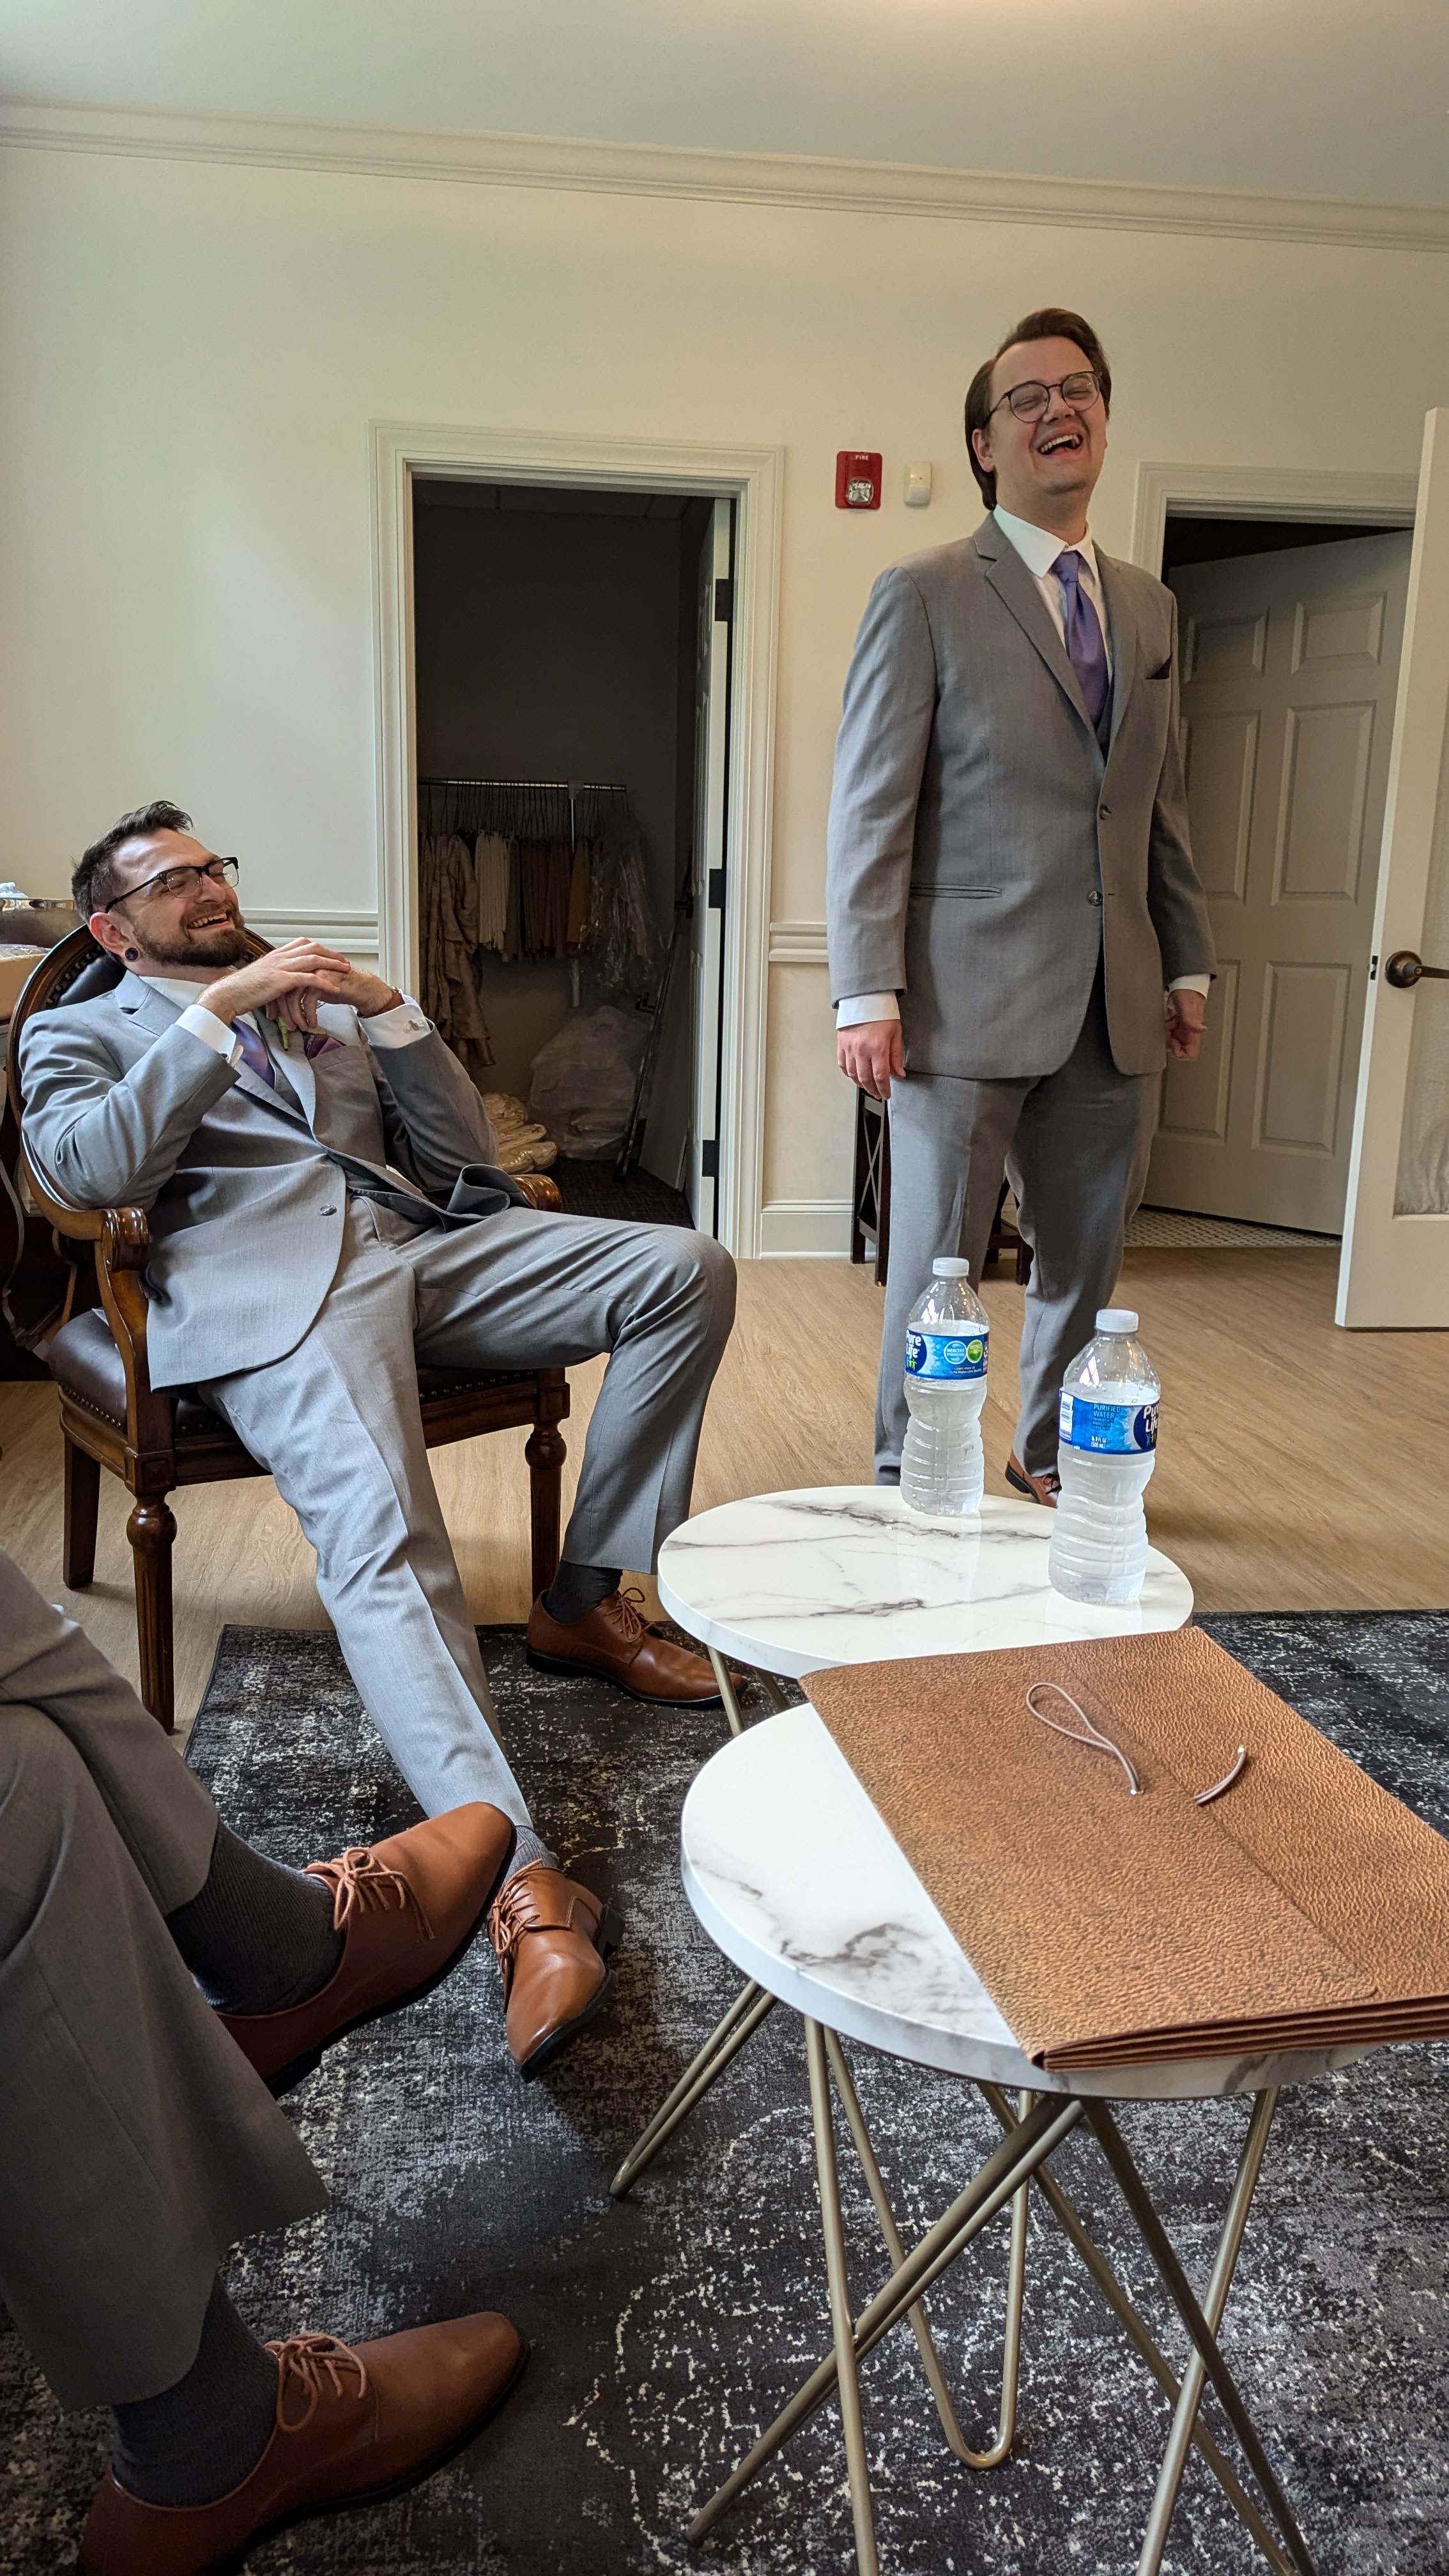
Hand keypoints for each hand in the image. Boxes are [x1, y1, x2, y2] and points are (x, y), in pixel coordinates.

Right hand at [198, 941, 399, 1030]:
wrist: (228, 994)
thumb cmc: (241, 990)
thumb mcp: (260, 976)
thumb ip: (274, 974)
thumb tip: (282, 980)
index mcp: (275, 954)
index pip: (302, 943)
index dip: (319, 948)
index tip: (331, 955)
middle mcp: (279, 956)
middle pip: (312, 947)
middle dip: (331, 954)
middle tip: (344, 962)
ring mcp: (281, 966)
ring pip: (314, 959)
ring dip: (333, 965)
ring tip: (346, 971)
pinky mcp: (281, 980)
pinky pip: (309, 978)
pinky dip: (324, 982)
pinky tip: (334, 988)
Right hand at [837, 1018, 905, 1100]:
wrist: (864, 998)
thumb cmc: (881, 1012)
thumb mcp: (895, 1033)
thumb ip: (896, 1056)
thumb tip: (899, 1073)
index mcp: (877, 1048)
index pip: (880, 1077)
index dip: (884, 1089)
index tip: (887, 1094)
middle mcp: (861, 1050)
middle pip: (866, 1079)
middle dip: (873, 1090)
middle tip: (878, 1094)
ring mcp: (849, 1048)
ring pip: (853, 1075)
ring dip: (861, 1084)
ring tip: (868, 1087)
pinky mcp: (841, 1044)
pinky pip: (842, 1065)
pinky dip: (849, 1074)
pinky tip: (854, 1076)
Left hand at [1165, 988, 1206, 1060]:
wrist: (1186, 982)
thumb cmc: (1189, 993)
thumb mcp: (1188, 1008)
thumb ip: (1192, 1020)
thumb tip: (1201, 1030)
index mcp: (1193, 1033)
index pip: (1190, 1054)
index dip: (1179, 1052)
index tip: (1171, 1042)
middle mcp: (1188, 1033)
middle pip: (1178, 1048)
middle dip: (1168, 1042)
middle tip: (1164, 1030)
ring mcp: (1182, 1028)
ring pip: (1172, 1040)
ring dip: (1165, 1034)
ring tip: (1164, 1023)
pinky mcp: (1176, 1022)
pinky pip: (1169, 1031)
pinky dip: (1164, 1027)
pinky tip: (1164, 1019)